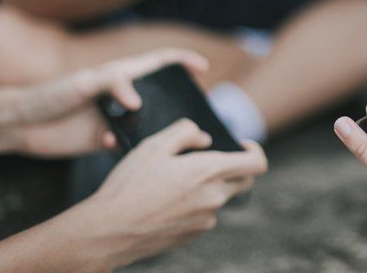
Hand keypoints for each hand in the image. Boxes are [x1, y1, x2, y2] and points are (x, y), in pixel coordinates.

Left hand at [10, 48, 208, 156]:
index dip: (182, 61)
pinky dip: (122, 146)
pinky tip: (105, 143)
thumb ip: (113, 84)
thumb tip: (139, 103)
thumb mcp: (83, 82)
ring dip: (155, 130)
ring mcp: (114, 119)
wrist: (20, 125)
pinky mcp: (103, 140)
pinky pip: (125, 145)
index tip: (202, 69)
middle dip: (179, 102)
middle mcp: (121, 96)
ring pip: (147, 124)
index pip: (159, 62)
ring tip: (165, 138)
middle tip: (194, 115)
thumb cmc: (49, 94)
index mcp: (120, 74)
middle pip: (160, 95)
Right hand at [79, 119, 267, 268]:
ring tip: (174, 182)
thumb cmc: (130, 186)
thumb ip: (185, 132)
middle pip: (243, 181)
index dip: (255, 151)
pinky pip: (203, 215)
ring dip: (208, 187)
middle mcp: (214, 198)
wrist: (109, 231)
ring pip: (220, 198)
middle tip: (208, 161)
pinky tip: (166, 201)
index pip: (257, 164)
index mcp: (210, 172)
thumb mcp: (154, 145)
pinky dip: (193, 205)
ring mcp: (205, 220)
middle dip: (233, 168)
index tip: (241, 145)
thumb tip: (203, 137)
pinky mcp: (192, 235)